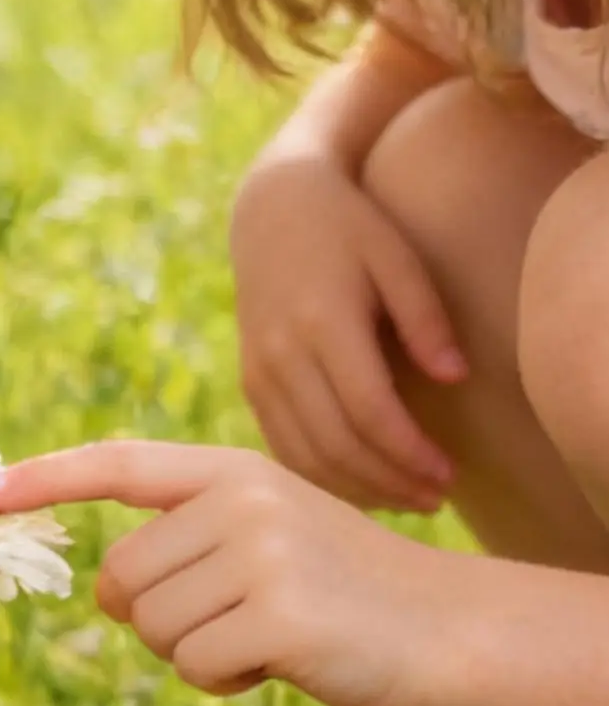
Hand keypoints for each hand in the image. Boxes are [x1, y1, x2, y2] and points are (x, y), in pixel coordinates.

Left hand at [0, 440, 459, 705]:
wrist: (443, 623)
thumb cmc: (336, 581)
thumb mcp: (263, 527)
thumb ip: (187, 534)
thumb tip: (105, 586)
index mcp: (227, 469)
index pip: (117, 463)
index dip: (47, 477)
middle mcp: (236, 499)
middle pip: (123, 575)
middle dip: (154, 615)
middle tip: (226, 618)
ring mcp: (258, 552)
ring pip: (152, 625)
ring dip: (192, 651)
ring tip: (261, 633)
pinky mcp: (276, 613)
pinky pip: (194, 663)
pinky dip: (222, 680)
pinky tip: (276, 661)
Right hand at [230, 154, 465, 513]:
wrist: (272, 207)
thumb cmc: (349, 228)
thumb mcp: (396, 257)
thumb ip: (425, 317)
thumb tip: (455, 379)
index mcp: (321, 319)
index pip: (369, 411)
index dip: (412, 453)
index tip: (452, 475)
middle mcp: (280, 350)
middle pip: (336, 443)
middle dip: (390, 483)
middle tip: (437, 499)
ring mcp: (258, 367)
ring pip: (303, 455)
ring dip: (357, 489)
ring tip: (406, 498)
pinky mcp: (250, 379)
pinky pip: (280, 445)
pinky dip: (320, 476)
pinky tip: (361, 482)